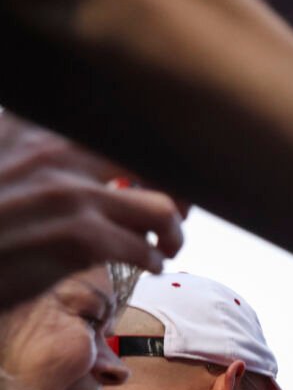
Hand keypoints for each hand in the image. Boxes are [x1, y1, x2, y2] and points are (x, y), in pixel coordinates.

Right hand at [0, 113, 184, 310]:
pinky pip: (144, 250)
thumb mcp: (1, 153)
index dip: (149, 150)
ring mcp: (70, 195)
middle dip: (177, 190)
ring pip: (162, 209)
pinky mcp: (78, 239)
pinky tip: (146, 265)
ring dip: (173, 232)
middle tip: (177, 211)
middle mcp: (57, 153)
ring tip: (167, 245)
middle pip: (153, 162)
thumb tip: (81, 142)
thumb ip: (33, 139)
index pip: (119, 124)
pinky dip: (153, 261)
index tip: (153, 170)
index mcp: (38, 127)